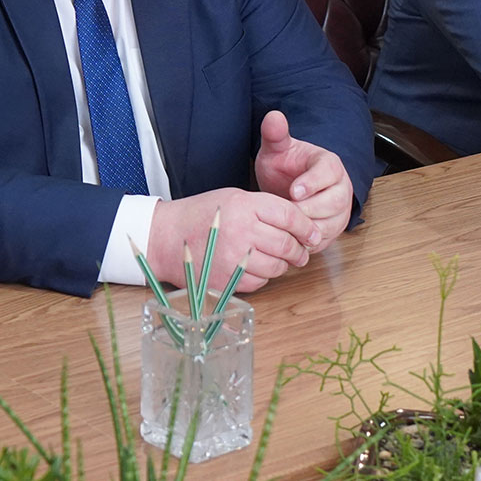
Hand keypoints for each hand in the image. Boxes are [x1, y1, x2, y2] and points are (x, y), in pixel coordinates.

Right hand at [149, 187, 318, 295]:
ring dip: (282, 265)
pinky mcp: (228, 279)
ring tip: (277, 259)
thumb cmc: (202, 214)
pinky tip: (254, 266)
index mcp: (245, 205)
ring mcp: (234, 258)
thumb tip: (300, 227)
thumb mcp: (234, 198)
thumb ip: (266, 209)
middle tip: (300, 251)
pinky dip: (263, 276)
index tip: (313, 234)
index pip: (290, 216)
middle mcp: (242, 231)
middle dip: (299, 250)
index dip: (307, 227)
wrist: (166, 237)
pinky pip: (260, 281)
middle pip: (287, 244)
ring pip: (277, 266)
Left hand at [252, 110, 352, 248]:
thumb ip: (275, 134)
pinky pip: (324, 241)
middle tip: (286, 213)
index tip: (293, 191)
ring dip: (307, 228)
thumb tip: (273, 116)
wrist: (289, 185)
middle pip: (334, 203)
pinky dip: (306, 242)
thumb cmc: (285, 165)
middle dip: (308, 210)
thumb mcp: (277, 148)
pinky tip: (288, 238)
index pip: (328, 174)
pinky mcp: (333, 230)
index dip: (312, 184)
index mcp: (330, 165)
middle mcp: (341, 188)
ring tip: (284, 226)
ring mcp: (339, 211)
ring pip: (330, 225)